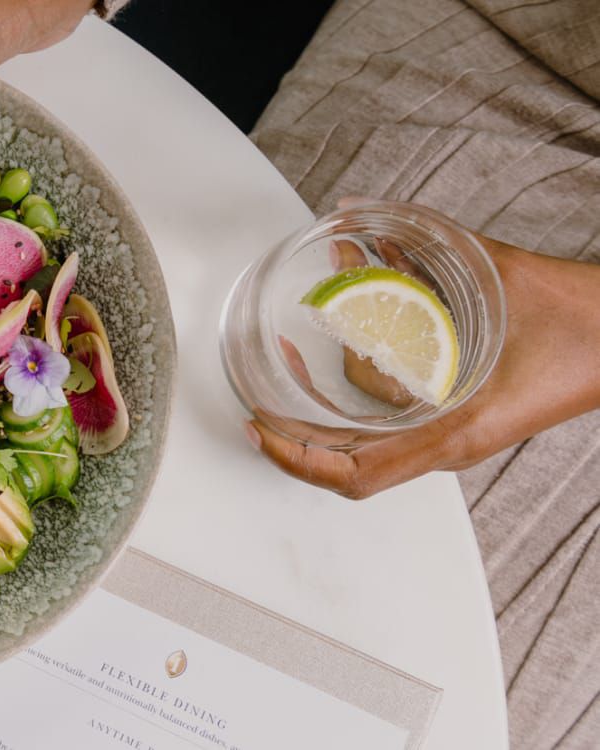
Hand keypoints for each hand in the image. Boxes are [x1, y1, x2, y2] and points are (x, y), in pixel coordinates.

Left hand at [245, 204, 599, 498]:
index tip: (258, 430)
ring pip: (374, 405)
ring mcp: (456, 425)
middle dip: (302, 403)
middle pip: (351, 442)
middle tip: (275, 357)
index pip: (353, 473)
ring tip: (333, 288)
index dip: (297, 459)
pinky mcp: (466, 404)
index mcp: (450, 433)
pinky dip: (378, 342)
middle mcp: (446, 437)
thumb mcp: (495, 287)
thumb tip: (356, 212)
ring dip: (344, 347)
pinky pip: (402, 388)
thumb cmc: (580, 330)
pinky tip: (367, 291)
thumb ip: (427, 246)